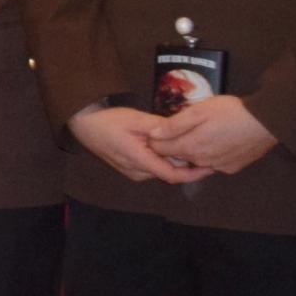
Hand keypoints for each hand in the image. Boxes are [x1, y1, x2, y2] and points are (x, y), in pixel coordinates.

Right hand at [74, 103, 209, 186]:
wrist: (84, 126)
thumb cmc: (109, 121)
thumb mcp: (137, 119)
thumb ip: (161, 127)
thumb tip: (184, 131)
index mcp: (140, 161)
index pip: (172, 175)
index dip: (193, 174)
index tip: (210, 167)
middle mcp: (137, 172)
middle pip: (169, 172)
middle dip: (186, 164)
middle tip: (203, 149)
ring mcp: (133, 172)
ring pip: (161, 169)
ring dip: (174, 161)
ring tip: (189, 146)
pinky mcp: (130, 169)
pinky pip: (152, 167)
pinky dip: (163, 159)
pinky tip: (169, 147)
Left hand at [146, 92, 277, 174]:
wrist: (266, 122)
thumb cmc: (231, 111)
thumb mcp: (199, 110)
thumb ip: (174, 124)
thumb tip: (152, 134)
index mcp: (190, 146)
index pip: (161, 150)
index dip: (157, 140)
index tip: (159, 130)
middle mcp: (201, 161)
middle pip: (179, 156)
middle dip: (175, 144)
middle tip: (184, 127)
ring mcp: (217, 166)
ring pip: (197, 160)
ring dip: (194, 150)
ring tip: (204, 132)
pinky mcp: (232, 168)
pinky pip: (214, 163)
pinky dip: (212, 154)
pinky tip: (219, 141)